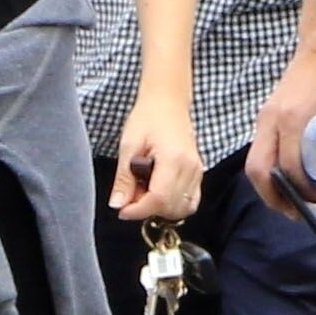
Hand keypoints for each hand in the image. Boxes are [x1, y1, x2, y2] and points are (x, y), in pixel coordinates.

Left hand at [109, 95, 204, 222]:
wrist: (167, 104)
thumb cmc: (148, 118)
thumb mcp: (128, 146)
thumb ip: (124, 179)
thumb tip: (118, 204)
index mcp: (173, 159)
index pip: (159, 198)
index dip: (138, 210)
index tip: (122, 210)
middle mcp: (190, 168)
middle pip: (171, 207)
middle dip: (147, 209)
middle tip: (131, 193)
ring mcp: (197, 172)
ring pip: (182, 208)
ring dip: (160, 208)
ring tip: (144, 190)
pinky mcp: (198, 174)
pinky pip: (190, 201)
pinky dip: (173, 205)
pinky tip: (158, 191)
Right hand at [248, 43, 315, 218]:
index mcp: (293, 117)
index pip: (289, 166)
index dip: (303, 190)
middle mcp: (271, 120)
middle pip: (259, 171)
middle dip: (276, 199)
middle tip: (300, 214)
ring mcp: (263, 119)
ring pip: (253, 165)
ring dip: (268, 190)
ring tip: (292, 205)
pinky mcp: (264, 119)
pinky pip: (258, 154)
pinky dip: (268, 174)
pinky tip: (287, 184)